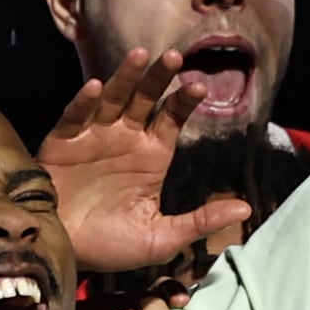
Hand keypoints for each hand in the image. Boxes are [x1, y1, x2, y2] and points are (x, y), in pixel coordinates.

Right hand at [42, 53, 247, 276]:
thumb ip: (201, 221)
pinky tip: (94, 87)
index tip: (199, 87)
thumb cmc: (113, 246)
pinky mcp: (63, 143)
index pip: (172, 118)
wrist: (67, 255)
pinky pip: (74, 117)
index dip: (184, 101)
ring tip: (139, 55)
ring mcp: (93, 136)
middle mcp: (125, 138)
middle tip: (174, 56)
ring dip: (125, 76)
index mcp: (151, 155)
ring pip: (112, 98)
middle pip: (145, 98)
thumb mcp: (163, 238)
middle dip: (158, 77)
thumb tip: (246, 211)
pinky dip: (83, 102)